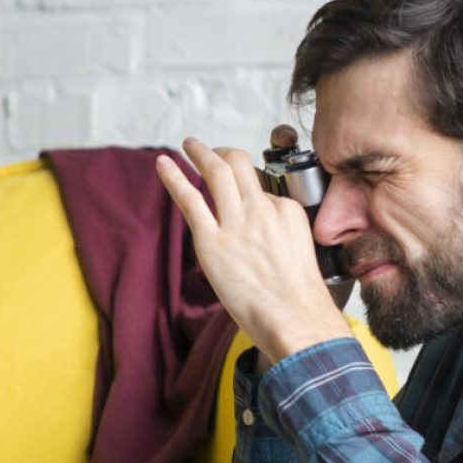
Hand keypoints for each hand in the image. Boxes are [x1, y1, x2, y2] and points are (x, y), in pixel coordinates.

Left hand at [156, 138, 346, 362]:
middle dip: (221, 151)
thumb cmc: (296, 298)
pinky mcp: (212, 241)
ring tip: (187, 145)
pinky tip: (163, 163)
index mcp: (286, 211)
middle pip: (240, 164)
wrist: (294, 317)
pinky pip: (190, 198)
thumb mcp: (300, 251)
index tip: (235, 193)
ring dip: (199, 154)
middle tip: (206, 148)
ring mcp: (236, 223)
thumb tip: (259, 228)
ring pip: (216, 172)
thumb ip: (279, 232)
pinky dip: (173, 177)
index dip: (245, 188)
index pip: (260, 187)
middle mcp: (262, 209)